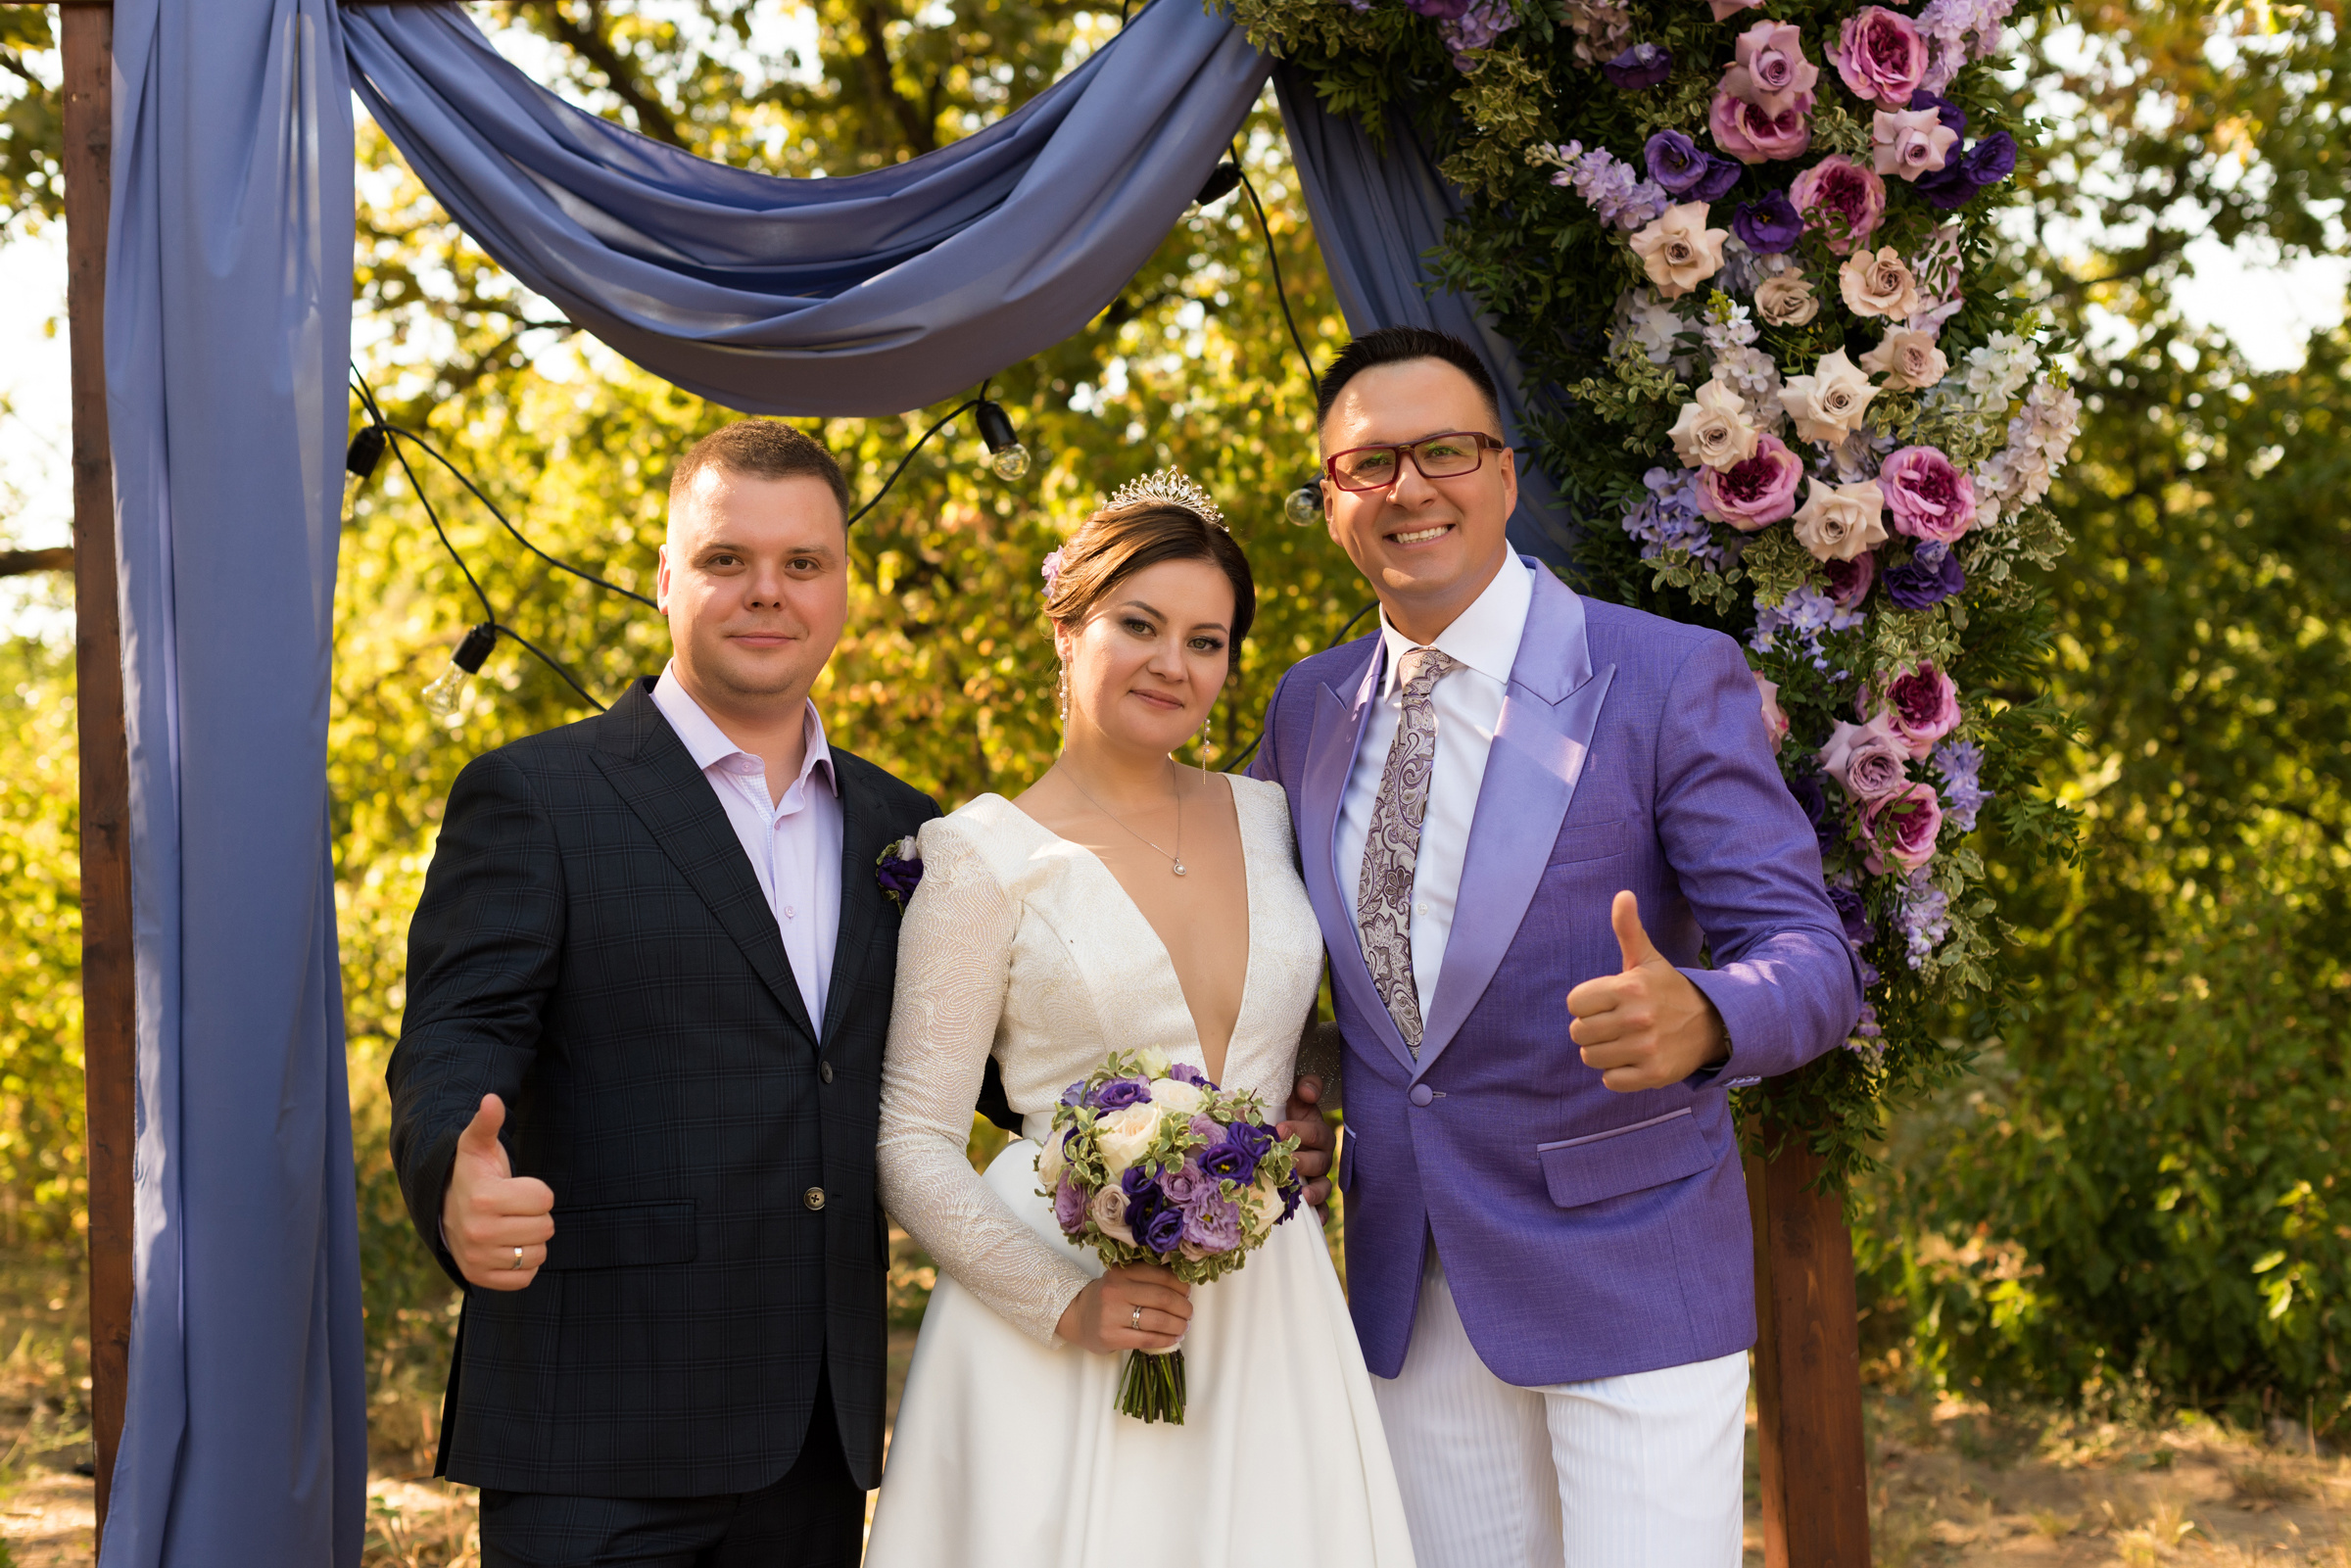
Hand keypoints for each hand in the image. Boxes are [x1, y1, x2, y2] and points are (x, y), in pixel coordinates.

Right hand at [440, 1094, 556, 1289]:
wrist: (445, 1208)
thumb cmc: (473, 1173)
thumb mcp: (477, 1145)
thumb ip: (487, 1123)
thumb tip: (492, 1100)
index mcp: (483, 1199)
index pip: (545, 1199)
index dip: (537, 1191)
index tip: (515, 1188)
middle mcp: (478, 1232)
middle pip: (546, 1227)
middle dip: (536, 1215)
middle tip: (513, 1208)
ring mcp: (478, 1259)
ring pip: (538, 1254)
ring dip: (531, 1240)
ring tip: (510, 1226)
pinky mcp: (480, 1279)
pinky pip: (526, 1278)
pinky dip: (524, 1264)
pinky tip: (507, 1246)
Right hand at [1055, 1263, 1191, 1354]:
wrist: (1077, 1316)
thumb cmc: (1107, 1297)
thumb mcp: (1122, 1279)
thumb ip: (1147, 1278)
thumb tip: (1184, 1284)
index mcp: (1122, 1272)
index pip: (1162, 1276)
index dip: (1181, 1286)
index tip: (1187, 1293)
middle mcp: (1116, 1291)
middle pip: (1163, 1298)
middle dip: (1183, 1307)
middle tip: (1188, 1312)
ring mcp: (1112, 1315)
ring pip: (1158, 1320)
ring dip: (1178, 1325)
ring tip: (1183, 1327)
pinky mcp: (1112, 1337)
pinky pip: (1148, 1339)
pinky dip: (1166, 1340)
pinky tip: (1172, 1338)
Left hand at [1278, 1076, 1333, 1213]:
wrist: (1276, 1129)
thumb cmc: (1286, 1113)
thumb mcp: (1294, 1095)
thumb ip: (1305, 1087)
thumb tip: (1308, 1092)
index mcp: (1317, 1132)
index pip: (1316, 1132)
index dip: (1301, 1130)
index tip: (1280, 1130)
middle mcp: (1321, 1155)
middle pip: (1319, 1161)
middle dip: (1302, 1161)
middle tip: (1285, 1161)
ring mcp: (1317, 1177)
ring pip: (1322, 1185)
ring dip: (1314, 1191)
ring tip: (1302, 1194)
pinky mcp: (1312, 1195)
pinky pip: (1321, 1207)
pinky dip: (1320, 1213)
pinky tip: (1313, 1218)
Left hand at [1566, 892, 1729, 1092]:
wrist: (1713, 1023)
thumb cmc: (1667, 989)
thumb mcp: (1647, 958)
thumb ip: (1628, 929)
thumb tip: (1623, 894)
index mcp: (1629, 987)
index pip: (1574, 1003)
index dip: (1586, 1003)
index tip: (1606, 1002)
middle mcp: (1637, 1018)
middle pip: (1578, 1032)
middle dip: (1591, 1028)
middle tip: (1614, 1023)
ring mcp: (1646, 1049)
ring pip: (1590, 1058)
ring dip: (1602, 1052)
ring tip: (1623, 1041)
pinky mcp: (1654, 1075)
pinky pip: (1610, 1080)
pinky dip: (1617, 1074)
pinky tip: (1633, 1059)